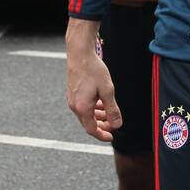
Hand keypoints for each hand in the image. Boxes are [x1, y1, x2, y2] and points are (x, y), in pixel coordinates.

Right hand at [66, 19, 121, 140]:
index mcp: (82, 108)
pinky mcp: (73, 93)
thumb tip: (117, 124)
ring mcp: (72, 99)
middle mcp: (74, 105)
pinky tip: (102, 102)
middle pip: (88, 123)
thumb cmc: (93, 70)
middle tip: (114, 125)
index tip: (111, 137)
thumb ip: (112, 110)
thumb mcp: (108, 91)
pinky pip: (84, 106)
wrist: (80, 53)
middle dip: (102, 126)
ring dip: (99, 116)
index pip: (92, 129)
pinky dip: (94, 108)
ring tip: (110, 113)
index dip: (102, 135)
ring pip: (87, 114)